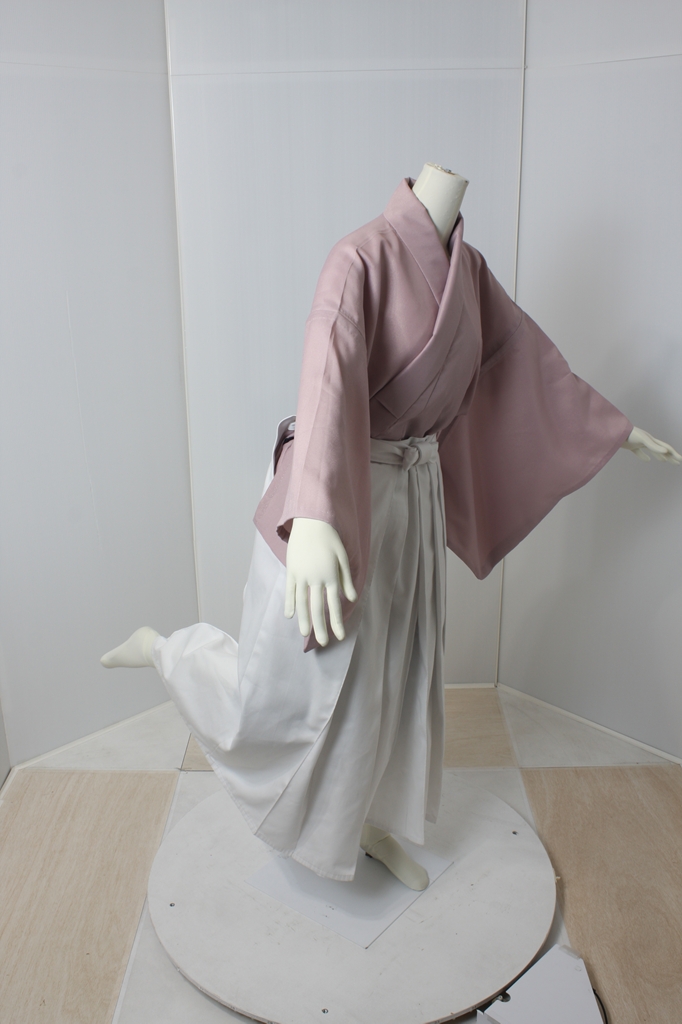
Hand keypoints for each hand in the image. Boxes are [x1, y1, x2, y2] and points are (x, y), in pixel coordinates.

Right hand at [284, 518, 357, 645]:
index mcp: (331, 576)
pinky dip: (290, 603)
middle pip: (318, 608)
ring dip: (304, 619)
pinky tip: (290, 616)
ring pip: (302, 602)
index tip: (339, 637)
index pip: (335, 605)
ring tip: (304, 634)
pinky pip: (290, 590)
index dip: (337, 622)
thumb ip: (346, 579)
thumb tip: (352, 598)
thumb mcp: (343, 557)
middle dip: (320, 627)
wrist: (311, 521)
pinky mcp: (292, 570)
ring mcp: (302, 575)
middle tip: (323, 643)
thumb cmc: (330, 538)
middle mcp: (316, 578)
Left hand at [621, 426, 681, 462]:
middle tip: (677, 463)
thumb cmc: (629, 434)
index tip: (680, 461)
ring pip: (652, 451)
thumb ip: (654, 446)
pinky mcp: (631, 445)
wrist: (614, 430)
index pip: (666, 448)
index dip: (674, 455)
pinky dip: (643, 456)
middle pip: (662, 450)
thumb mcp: (643, 439)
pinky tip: (647, 460)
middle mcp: (647, 440)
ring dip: (660, 456)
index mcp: (651, 440)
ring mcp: (639, 442)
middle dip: (670, 456)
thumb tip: (666, 451)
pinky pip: (639, 452)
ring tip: (665, 461)